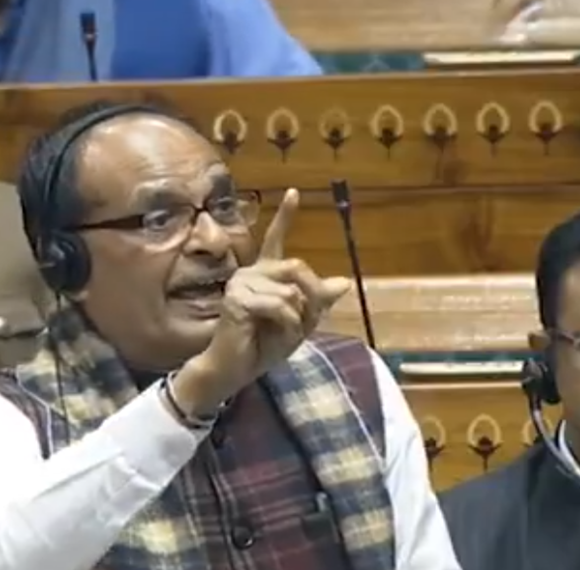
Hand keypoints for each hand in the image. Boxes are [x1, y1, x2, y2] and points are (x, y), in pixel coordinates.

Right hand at [172, 189, 351, 415]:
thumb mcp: (298, 323)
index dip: (285, 215)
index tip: (294, 191)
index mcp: (264, 274)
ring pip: (292, 292)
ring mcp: (242, 283)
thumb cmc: (262, 347)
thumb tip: (344, 283)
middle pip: (298, 269)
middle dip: (308, 302)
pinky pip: (281, 306)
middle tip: (297, 327)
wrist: (235, 369)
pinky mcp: (238, 298)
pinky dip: (287, 325)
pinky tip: (271, 335)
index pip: (276, 239)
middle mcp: (250, 272)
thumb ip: (317, 302)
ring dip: (296, 320)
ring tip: (279, 335)